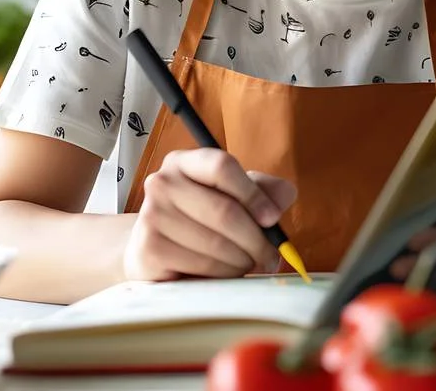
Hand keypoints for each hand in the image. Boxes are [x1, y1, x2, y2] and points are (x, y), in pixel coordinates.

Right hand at [124, 148, 295, 280]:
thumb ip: (265, 190)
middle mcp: (162, 182)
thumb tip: (286, 194)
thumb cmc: (200, 219)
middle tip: (271, 257)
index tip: (273, 218)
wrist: (153, 248)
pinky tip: (224, 272)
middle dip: (256, 240)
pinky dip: (223, 274)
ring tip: (247, 264)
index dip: (253, 194)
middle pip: (224, 210)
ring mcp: (151, 215)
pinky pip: (201, 265)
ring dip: (242, 261)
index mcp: (184, 162)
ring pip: (216, 244)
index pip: (221, 166)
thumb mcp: (233, 197)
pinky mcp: (149, 249)